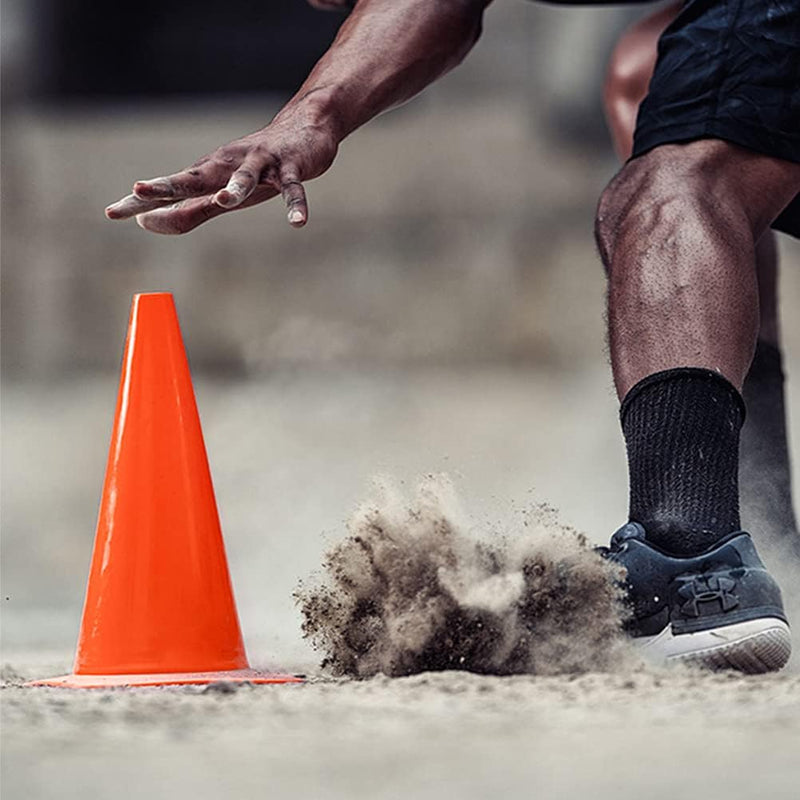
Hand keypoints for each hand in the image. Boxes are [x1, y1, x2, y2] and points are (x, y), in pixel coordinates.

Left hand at [105, 113, 338, 233]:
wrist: (304, 128)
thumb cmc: (257, 168)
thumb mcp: (221, 192)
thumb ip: (188, 211)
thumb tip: (147, 221)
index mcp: (208, 174)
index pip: (169, 189)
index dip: (142, 200)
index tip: (113, 212)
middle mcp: (227, 166)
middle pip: (194, 178)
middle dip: (167, 185)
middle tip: (139, 190)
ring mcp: (260, 165)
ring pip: (245, 178)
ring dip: (235, 188)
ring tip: (224, 202)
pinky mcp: (290, 167)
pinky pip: (292, 188)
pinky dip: (295, 204)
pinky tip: (297, 222)